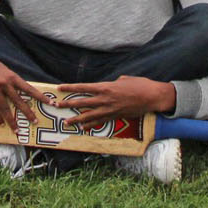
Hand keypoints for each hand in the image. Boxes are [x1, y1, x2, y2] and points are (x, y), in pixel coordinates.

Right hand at [0, 49, 51, 126]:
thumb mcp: (1, 68)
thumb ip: (9, 78)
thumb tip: (17, 86)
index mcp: (11, 76)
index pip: (28, 88)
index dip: (40, 96)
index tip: (49, 102)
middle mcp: (4, 83)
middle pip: (19, 101)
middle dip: (28, 113)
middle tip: (35, 122)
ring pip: (6, 108)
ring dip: (12, 121)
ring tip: (17, 130)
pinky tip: (1, 124)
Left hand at [58, 75, 174, 127]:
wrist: (151, 97)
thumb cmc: (139, 85)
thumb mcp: (124, 79)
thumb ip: (112, 83)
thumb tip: (109, 85)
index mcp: (105, 87)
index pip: (83, 87)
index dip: (70, 88)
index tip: (59, 88)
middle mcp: (105, 99)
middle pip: (82, 102)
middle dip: (68, 104)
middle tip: (55, 106)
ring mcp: (109, 110)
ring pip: (89, 115)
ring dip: (76, 119)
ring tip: (66, 122)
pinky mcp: (115, 117)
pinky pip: (100, 122)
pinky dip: (91, 125)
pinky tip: (83, 128)